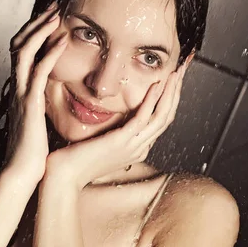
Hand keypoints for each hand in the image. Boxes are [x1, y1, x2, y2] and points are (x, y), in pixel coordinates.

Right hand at [3, 3, 67, 182]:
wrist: (21, 174)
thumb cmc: (32, 153)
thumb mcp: (36, 124)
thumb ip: (39, 108)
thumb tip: (48, 101)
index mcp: (21, 92)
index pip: (23, 54)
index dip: (34, 34)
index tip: (51, 19)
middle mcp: (18, 89)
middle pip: (19, 45)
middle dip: (36, 23)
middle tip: (54, 6)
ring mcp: (22, 96)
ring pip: (25, 53)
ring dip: (40, 30)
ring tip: (57, 14)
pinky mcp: (30, 106)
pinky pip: (38, 74)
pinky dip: (49, 54)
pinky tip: (62, 41)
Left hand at [45, 66, 185, 188]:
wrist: (64, 176)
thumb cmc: (75, 160)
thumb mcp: (101, 143)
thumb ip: (112, 132)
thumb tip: (114, 116)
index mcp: (137, 148)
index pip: (161, 120)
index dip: (170, 98)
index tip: (174, 78)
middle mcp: (140, 148)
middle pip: (167, 117)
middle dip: (177, 91)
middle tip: (184, 69)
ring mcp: (133, 146)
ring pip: (162, 117)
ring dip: (171, 93)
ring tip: (177, 73)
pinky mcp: (121, 141)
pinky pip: (143, 118)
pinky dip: (152, 100)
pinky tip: (157, 84)